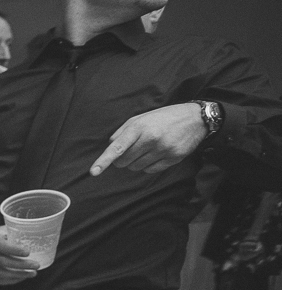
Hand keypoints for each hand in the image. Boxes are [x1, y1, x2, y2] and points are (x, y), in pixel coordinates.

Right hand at [0, 226, 39, 284]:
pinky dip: (12, 280)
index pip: (1, 246)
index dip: (14, 250)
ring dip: (19, 275)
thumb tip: (34, 233)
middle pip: (3, 262)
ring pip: (2, 273)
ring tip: (33, 273)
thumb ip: (13, 232)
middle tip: (36, 265)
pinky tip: (22, 277)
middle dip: (21, 265)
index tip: (28, 252)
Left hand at [90, 103, 208, 175]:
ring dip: (135, 163)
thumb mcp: (140, 118)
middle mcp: (151, 139)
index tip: (93, 172)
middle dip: (122, 159)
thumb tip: (110, 146)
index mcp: (139, 127)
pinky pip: (150, 170)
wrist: (195, 118)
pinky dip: (148, 166)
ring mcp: (163, 149)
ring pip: (136, 167)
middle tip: (131, 150)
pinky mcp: (173, 157)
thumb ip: (123, 132)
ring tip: (145, 150)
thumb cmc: (163, 117)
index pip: (117, 148)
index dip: (104, 161)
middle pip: (124, 161)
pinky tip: (155, 154)